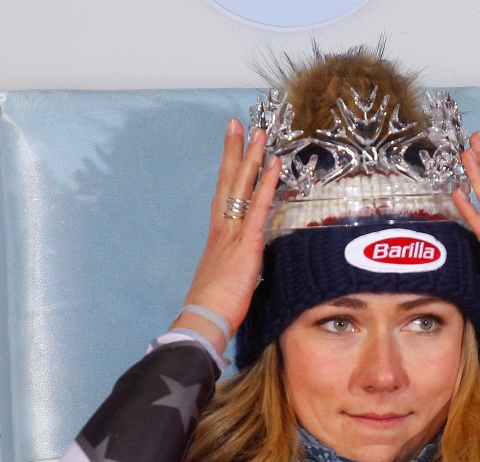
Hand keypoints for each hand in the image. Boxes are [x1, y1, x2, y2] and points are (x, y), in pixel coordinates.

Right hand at [171, 121, 280, 351]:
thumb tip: (245, 267)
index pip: (223, 195)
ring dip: (252, 158)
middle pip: (228, 181)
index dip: (228, 170)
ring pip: (242, 187)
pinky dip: (267, 184)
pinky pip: (259, 208)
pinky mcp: (246, 244)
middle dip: (235, 151)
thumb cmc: (214, 307)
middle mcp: (222, 229)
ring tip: (260, 132)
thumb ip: (237, 266)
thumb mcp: (227, 280)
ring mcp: (233, 234)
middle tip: (239, 123)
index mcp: (218, 237)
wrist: (204, 320)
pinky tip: (275, 164)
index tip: (231, 147)